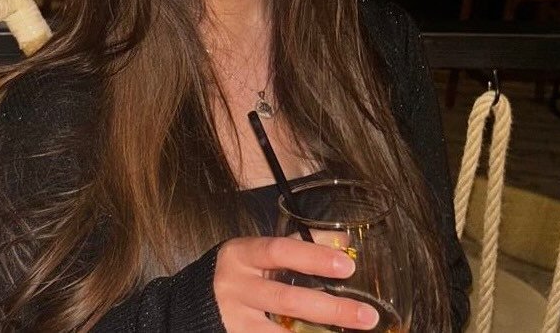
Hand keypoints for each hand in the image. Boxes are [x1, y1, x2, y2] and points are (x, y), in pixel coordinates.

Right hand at [213, 236, 380, 330]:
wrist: (192, 305)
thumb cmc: (237, 273)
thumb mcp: (258, 254)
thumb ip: (296, 245)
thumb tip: (342, 238)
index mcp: (242, 254)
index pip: (279, 250)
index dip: (313, 257)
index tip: (348, 266)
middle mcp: (235, 287)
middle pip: (286, 299)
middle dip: (329, 309)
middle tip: (366, 315)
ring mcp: (234, 320)